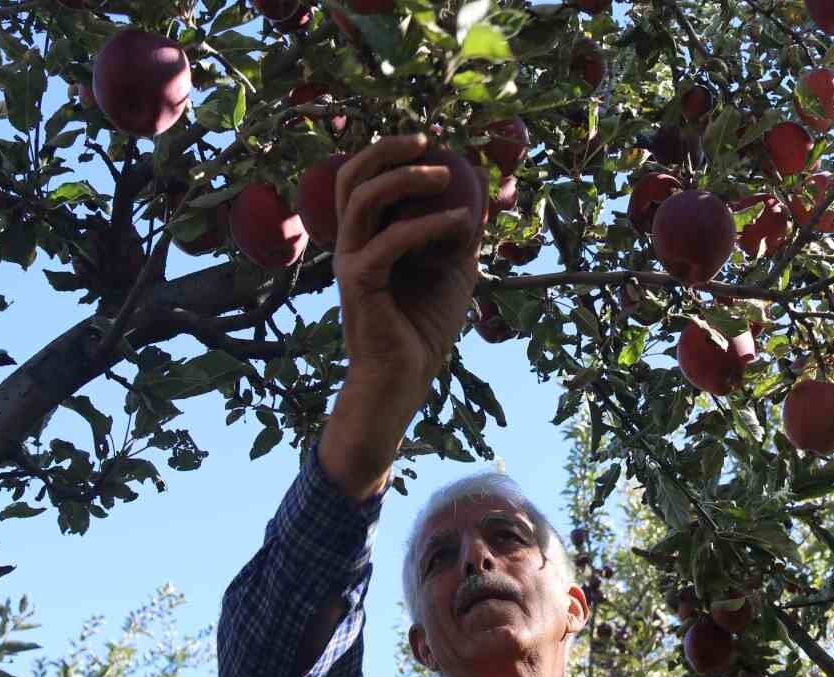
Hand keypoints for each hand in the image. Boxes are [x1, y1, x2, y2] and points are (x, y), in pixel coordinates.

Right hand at [332, 133, 482, 398]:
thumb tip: (483, 194)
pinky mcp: (359, 282)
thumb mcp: (453, 270)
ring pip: (363, 198)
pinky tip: (461, 223)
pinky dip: (429, 225)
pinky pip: (392, 240)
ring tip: (445, 175)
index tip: (432, 142)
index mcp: (365, 237)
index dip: (390, 152)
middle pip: (350, 175)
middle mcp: (350, 243)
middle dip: (386, 149)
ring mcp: (350, 261)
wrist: (405, 378)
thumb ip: (459, 234)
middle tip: (426, 141)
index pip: (363, 178)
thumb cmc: (424, 327)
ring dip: (406, 178)